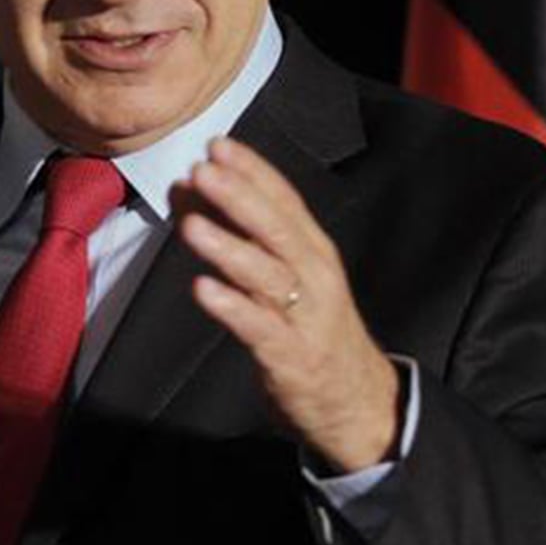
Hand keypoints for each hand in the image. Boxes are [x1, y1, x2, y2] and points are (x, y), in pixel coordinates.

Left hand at [174, 137, 399, 472]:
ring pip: (267, 275)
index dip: (254, 171)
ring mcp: (305, 316)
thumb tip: (190, 189)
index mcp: (313, 251)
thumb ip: (238, 233)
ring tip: (192, 224)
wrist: (356, 400)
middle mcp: (314, 277)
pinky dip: (232, 308)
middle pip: (278, 230)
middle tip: (203, 170)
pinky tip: (203, 289)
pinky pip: (259, 328)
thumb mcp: (282, 275)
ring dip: (229, 247)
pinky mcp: (291, 355)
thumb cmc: (309, 327)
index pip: (285, 201)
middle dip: (241, 197)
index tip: (218, 144)